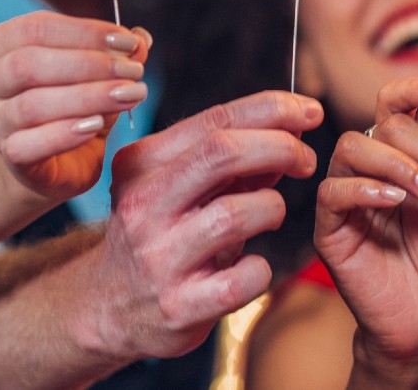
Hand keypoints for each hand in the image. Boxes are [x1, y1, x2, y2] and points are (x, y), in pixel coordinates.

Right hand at [0, 11, 149, 200]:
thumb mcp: (94, 73)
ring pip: (32, 105)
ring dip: (87, 97)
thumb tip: (141, 38)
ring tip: (128, 95)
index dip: (85, 31)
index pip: (35, 28)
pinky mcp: (9, 157)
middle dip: (88, 64)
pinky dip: (66, 133)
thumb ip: (114, 53)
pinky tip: (97, 126)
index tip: (129, 41)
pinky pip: (30, 144)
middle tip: (133, 71)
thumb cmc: (70, 104)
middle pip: (28, 64)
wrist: (49, 161)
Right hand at [70, 90, 322, 362]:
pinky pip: (246, 276)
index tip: (309, 111)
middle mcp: (143, 205)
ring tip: (269, 215)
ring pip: (237, 213)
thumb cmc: (157, 235)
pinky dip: (261, 269)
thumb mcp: (178, 187)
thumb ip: (230, 159)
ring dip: (271, 207)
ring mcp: (159, 257)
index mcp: (142, 164)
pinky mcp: (179, 306)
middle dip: (280, 147)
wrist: (107, 307)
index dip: (272, 110)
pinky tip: (250, 268)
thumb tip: (292, 128)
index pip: (215, 121)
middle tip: (306, 161)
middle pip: (223, 153)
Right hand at [317, 78, 417, 385]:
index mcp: (403, 161)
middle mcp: (372, 173)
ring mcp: (349, 200)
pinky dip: (365, 188)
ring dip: (394, 163)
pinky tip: (395, 203)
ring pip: (350, 148)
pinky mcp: (330, 229)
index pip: (392, 108)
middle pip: (376, 124)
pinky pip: (332, 192)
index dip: (410, 91)